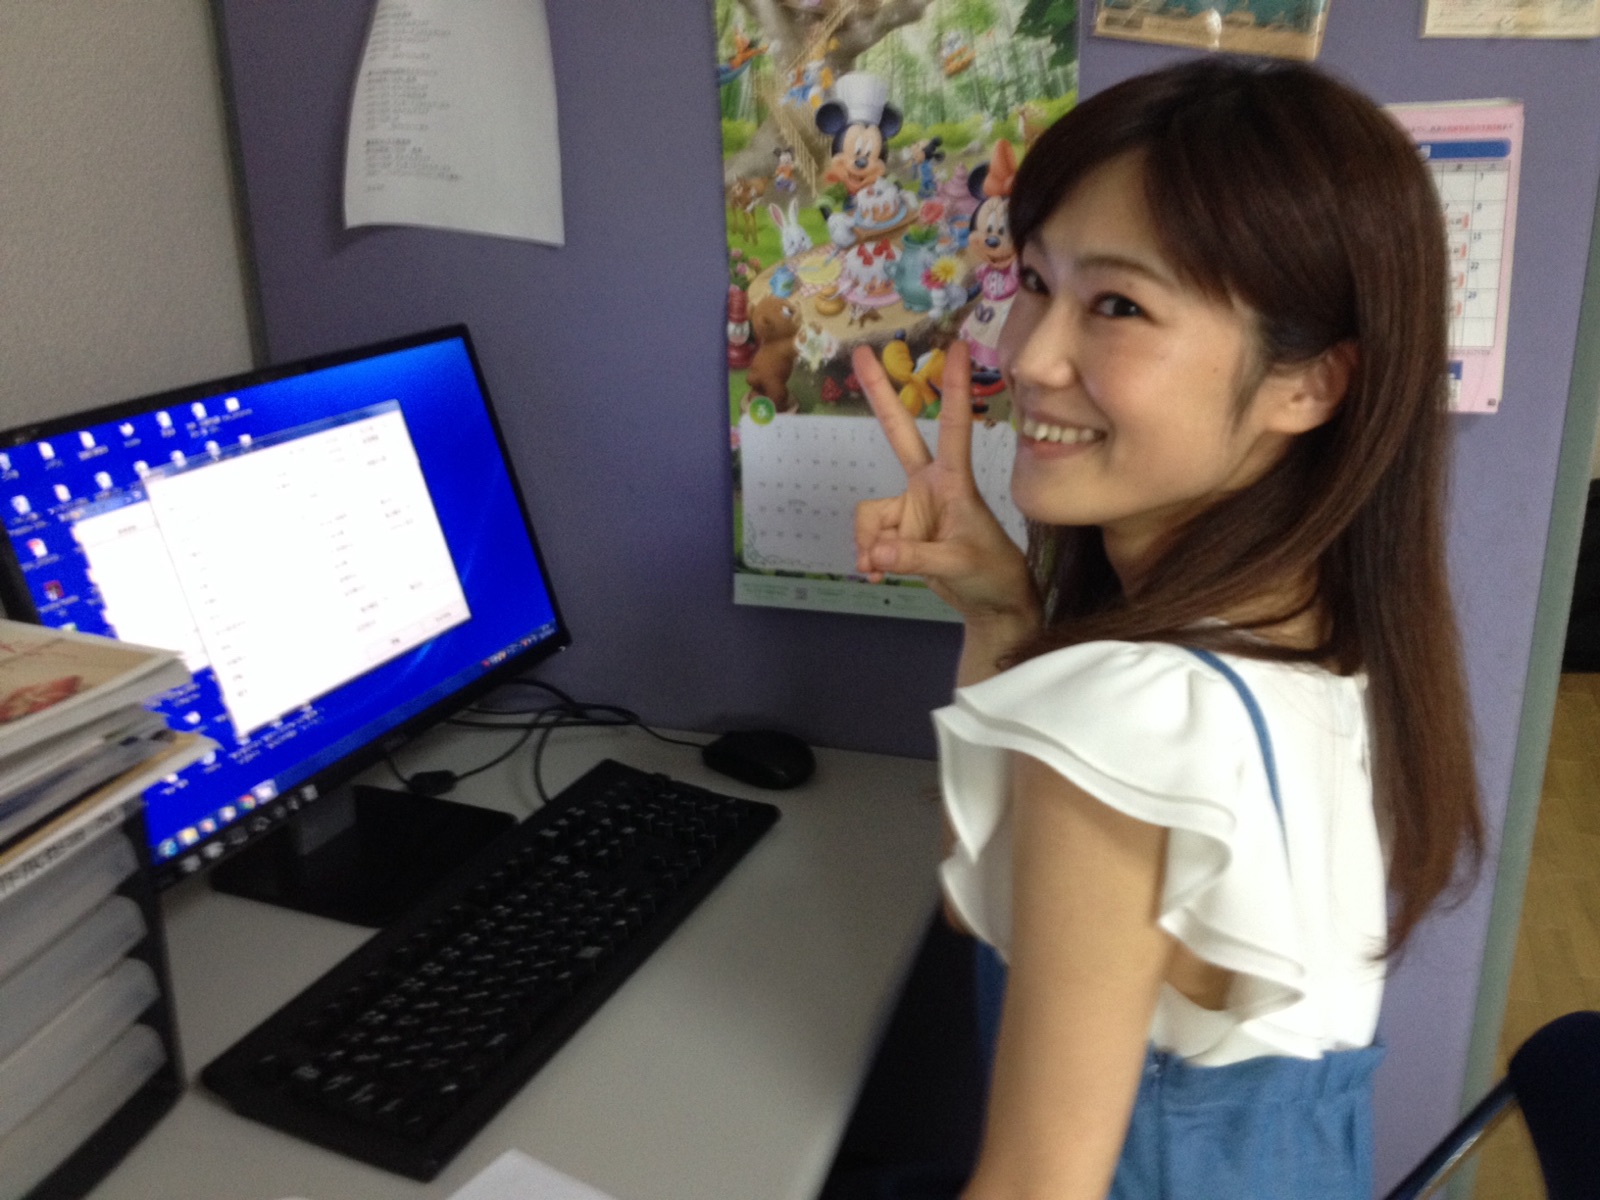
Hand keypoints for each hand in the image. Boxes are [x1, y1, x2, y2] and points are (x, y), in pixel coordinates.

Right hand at [853, 341, 1038, 631]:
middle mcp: (929, 485)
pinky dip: (869, 555)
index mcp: (953, 481)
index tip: (957, 347)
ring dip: (870, 542)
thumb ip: (914, 557)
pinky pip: (868, 537)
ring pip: (870, 514)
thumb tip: (874, 552)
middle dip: (879, 395)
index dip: (954, 388)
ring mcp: (911, 506)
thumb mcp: (958, 563)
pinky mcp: (899, 530)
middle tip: (861, 353)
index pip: (954, 426)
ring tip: (881, 568)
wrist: (992, 603)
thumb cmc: (990, 573)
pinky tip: (877, 572)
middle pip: (898, 433)